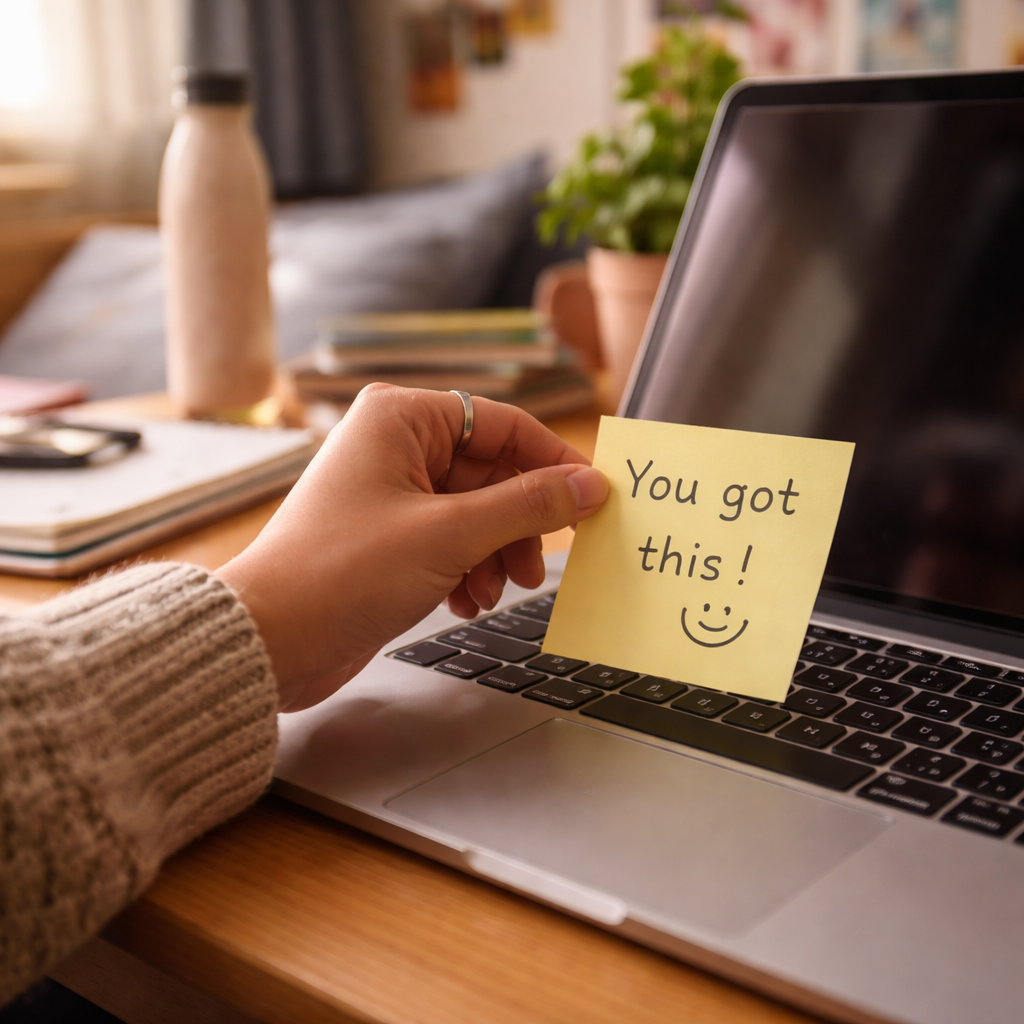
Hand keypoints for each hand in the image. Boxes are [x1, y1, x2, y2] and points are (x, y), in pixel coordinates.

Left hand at [216, 385, 606, 711]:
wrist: (271, 640)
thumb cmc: (341, 574)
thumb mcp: (450, 535)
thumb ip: (528, 506)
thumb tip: (590, 485)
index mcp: (401, 417)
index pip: (504, 424)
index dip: (553, 462)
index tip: (592, 497)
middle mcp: (394, 445)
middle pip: (492, 471)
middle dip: (519, 523)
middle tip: (538, 566)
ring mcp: (389, 491)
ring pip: (475, 511)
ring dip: (495, 552)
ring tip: (497, 590)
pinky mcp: (387, 534)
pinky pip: (450, 539)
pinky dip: (468, 568)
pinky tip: (466, 600)